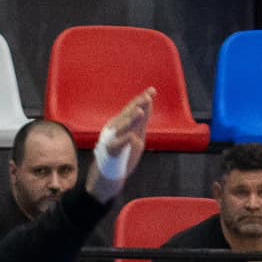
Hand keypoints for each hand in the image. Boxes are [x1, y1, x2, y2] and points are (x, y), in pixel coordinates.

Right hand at [86, 87, 155, 201]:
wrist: (109, 171)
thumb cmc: (123, 151)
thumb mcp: (136, 134)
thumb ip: (142, 120)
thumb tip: (149, 102)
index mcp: (123, 122)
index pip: (133, 108)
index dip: (142, 99)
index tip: (152, 90)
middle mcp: (117, 127)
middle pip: (128, 114)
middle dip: (137, 105)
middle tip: (147, 97)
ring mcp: (113, 138)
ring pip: (123, 127)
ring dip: (131, 119)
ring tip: (140, 112)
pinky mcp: (111, 151)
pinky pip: (118, 144)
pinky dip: (124, 139)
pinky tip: (131, 136)